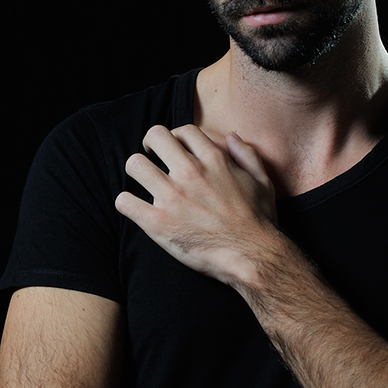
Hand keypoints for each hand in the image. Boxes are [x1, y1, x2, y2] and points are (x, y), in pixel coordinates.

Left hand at [115, 125, 278, 284]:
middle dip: (151, 145)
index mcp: (214, 160)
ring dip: (137, 171)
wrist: (252, 256)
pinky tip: (135, 208)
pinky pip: (124, 202)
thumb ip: (246, 155)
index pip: (183, 131)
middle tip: (151, 157)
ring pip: (134, 165)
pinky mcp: (158, 223)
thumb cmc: (259, 221)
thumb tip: (231, 137)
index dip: (177, 137)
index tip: (175, 149)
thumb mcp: (262, 181)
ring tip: (144, 182)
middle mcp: (190, 173)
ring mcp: (172, 197)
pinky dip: (126, 203)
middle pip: (155, 137)